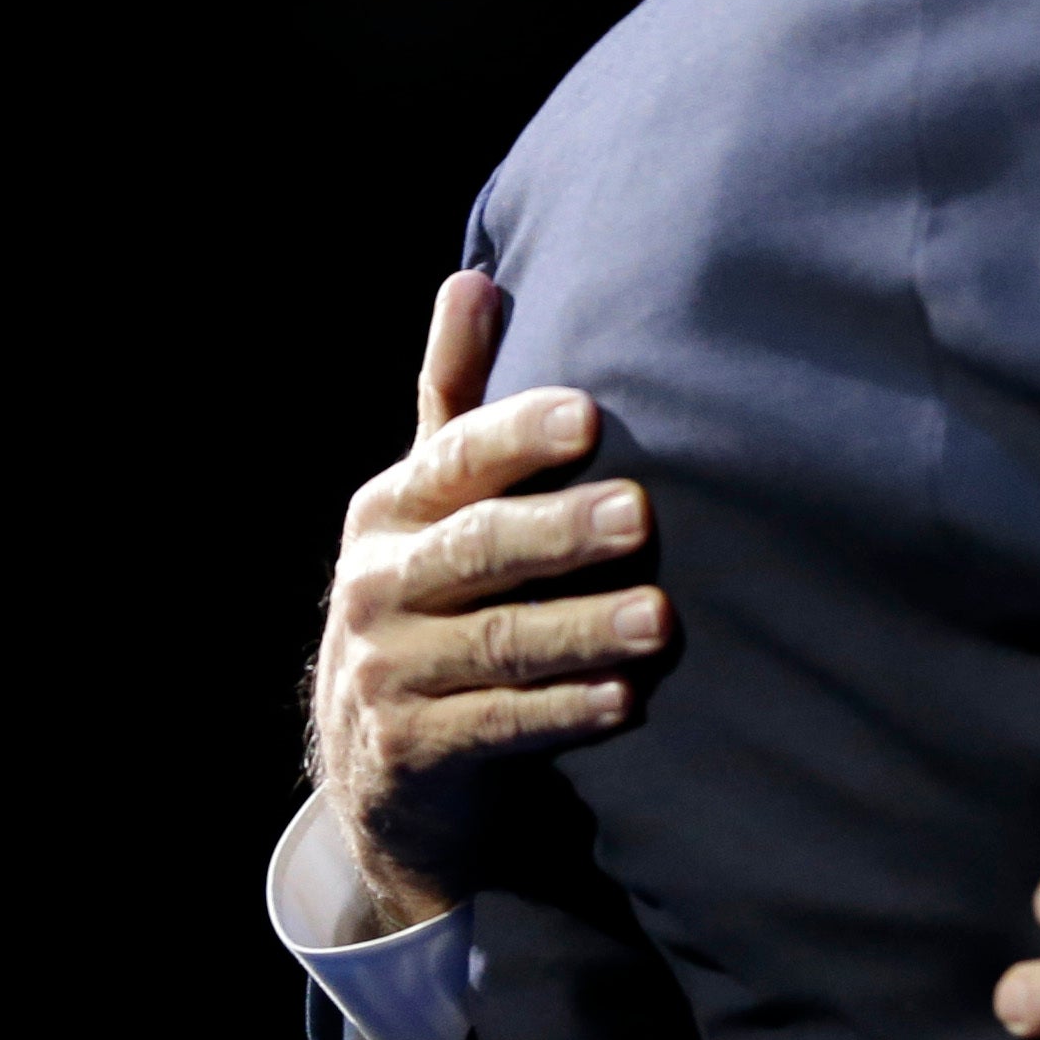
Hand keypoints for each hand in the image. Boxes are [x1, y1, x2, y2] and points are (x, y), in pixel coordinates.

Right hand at [308, 270, 681, 929]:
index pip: (455, 457)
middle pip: (479, 550)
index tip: (588, 415)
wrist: (384, 762)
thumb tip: (476, 277)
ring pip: (497, 644)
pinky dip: (564, 714)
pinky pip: (499, 728)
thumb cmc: (434, 597)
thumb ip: (454, 397)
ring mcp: (389, 672)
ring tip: (661, 621)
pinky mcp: (415, 752)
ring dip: (582, 632)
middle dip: (560, 533)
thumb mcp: (431, 500)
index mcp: (390, 508)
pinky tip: (626, 701)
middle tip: (642, 517)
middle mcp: (378, 584)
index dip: (518, 436)